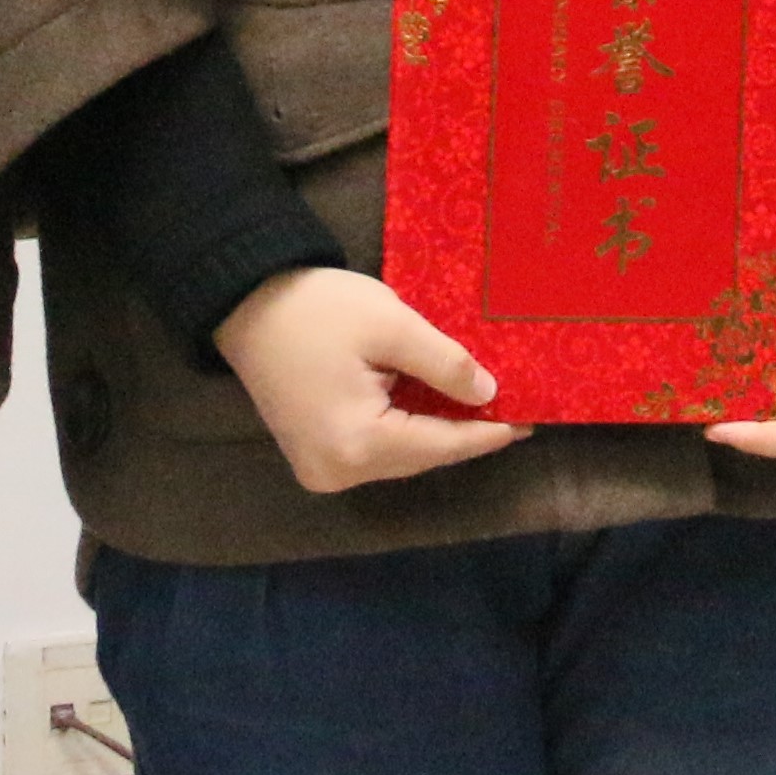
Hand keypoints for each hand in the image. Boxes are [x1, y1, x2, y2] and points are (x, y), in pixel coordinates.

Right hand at [215, 269, 526, 493]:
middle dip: (464, 433)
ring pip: (399, 456)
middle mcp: (337, 472)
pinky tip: (436, 407)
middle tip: (513, 411)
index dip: (487, 433)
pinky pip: (376, 449)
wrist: (246, 302)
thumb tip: (488, 395)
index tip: (530, 423)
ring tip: (483, 409)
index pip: (439, 445)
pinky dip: (408, 429)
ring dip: (437, 431)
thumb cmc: (318, 309)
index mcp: (356, 445)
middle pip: (419, 457)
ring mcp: (321, 470)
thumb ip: (444, 364)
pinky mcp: (313, 455)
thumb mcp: (392, 326)